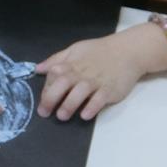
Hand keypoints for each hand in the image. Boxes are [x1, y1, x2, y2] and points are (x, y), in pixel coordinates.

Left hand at [35, 32, 149, 121]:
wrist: (128, 51)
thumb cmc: (99, 51)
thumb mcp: (75, 49)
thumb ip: (56, 59)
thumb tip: (38, 69)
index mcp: (72, 63)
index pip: (54, 75)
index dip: (46, 88)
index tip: (42, 101)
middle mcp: (82, 72)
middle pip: (63, 84)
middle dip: (51, 98)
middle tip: (44, 113)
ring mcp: (97, 81)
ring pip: (80, 92)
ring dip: (69, 105)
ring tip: (62, 116)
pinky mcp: (110, 89)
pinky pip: (100, 99)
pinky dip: (92, 107)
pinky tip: (85, 115)